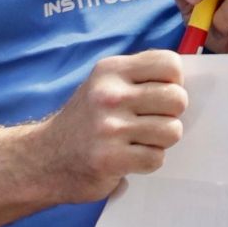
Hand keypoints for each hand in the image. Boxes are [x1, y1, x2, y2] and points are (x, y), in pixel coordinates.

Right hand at [36, 51, 187, 204]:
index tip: (158, 94)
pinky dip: (148, 162)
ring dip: (160, 141)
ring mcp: (109, 127)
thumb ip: (141, 76)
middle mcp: (109, 95)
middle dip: (170, 114)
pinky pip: (156, 158)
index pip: (170, 64)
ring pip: (172, 131)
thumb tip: (186, 81)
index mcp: (111, 70)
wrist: (41, 159)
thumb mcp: (106, 84)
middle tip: (149, 122)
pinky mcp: (109, 159)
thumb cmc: (86, 119)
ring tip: (138, 141)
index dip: (174, 82)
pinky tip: (129, 158)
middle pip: (178, 99)